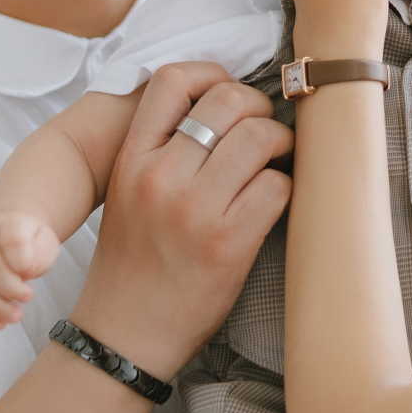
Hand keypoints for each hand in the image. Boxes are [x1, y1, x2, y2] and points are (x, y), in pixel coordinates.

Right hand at [0, 211, 61, 328]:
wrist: (4, 232)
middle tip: (27, 299)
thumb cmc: (29, 242)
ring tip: (15, 317)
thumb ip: (39, 255)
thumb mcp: (45, 243)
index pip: (12, 241)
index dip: (21, 261)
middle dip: (10, 290)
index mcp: (8, 223)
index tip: (32, 275)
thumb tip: (22, 273)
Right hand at [71, 62, 294, 376]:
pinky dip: (288, 188)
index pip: (173, 80)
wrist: (123, 337)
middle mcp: (160, 176)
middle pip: (229, 99)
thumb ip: (161, 149)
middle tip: (265, 130)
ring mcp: (195, 209)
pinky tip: (277, 201)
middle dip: (260, 107)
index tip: (231, 95)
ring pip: (261, 135)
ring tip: (278, 162)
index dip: (213, 75)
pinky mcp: (229, 242)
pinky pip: (278, 186)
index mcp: (131, 159)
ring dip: (282, 143)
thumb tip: (225, 110)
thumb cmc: (132, 265)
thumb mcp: (125, 194)